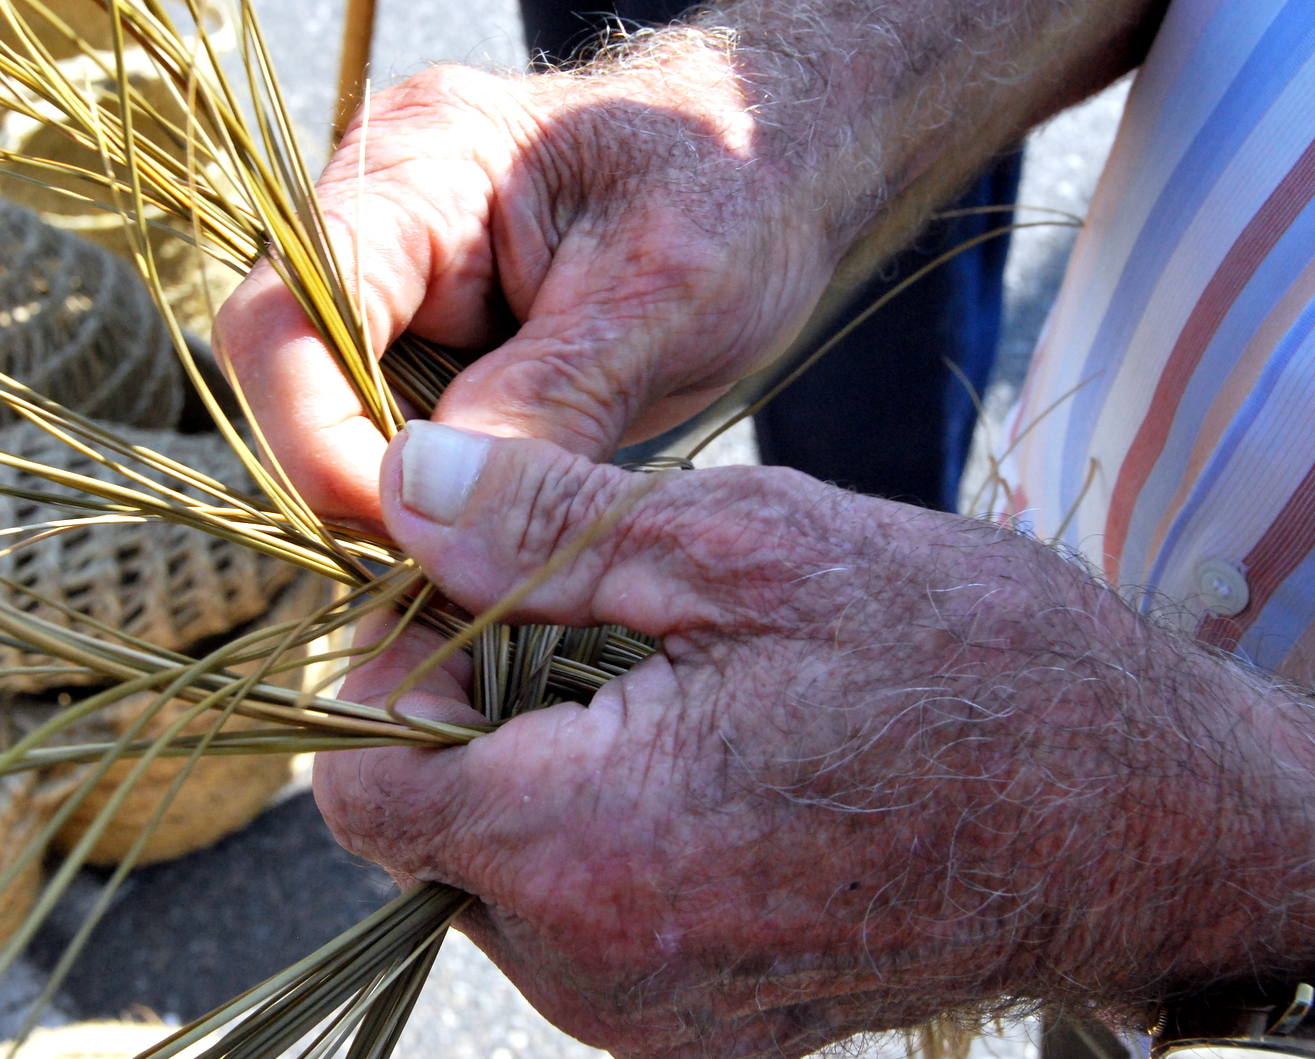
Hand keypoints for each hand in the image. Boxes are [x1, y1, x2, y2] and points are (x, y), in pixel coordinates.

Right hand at [213, 51, 835, 520]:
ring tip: (489, 550)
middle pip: (293, 374)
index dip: (315, 440)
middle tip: (451, 562)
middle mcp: (385, 217)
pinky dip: (442, 492)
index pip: (286, 316)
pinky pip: (403, 432)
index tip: (408, 532)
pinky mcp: (444, 339)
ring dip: (401, 495)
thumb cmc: (741, 182)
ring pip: (341, 417)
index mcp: (421, 165)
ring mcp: (409, 281)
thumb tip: (431, 515)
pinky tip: (504, 526)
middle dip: (357, 479)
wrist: (790, 161)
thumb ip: (545, 402)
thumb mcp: (659, 297)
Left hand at [316, 423, 1314, 1057]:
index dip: (387, 671)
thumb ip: (539, 527)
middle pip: (425, 831)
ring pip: (498, 875)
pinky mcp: (698, 1028)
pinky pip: (581, 920)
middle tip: (575, 614)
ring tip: (656, 681)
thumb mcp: (746, 546)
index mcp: (586, 848)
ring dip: (535, 767)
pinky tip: (697, 754)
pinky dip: (598, 829)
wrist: (1144, 818)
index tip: (466, 590)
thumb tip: (400, 484)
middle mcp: (594, 967)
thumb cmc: (969, 667)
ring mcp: (648, 1017)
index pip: (362, 787)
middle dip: (462, 711)